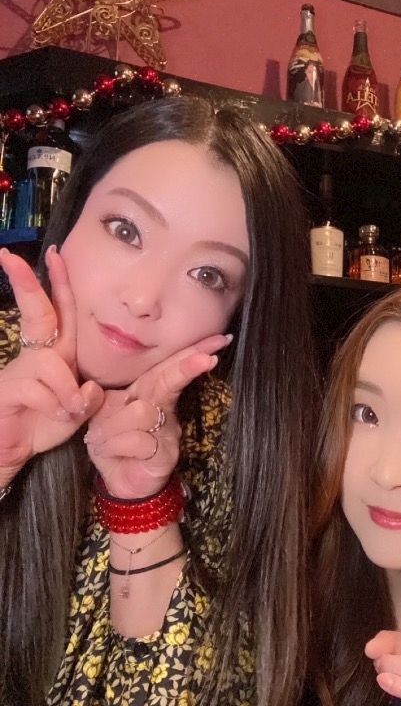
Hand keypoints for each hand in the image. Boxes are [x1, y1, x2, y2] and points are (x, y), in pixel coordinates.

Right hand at [0, 247, 103, 483]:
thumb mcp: (78, 410)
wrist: (14, 452)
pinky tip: (54, 415)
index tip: (55, 253)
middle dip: (27, 284)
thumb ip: (88, 396)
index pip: (60, 313)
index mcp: (57, 354)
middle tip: (10, 256)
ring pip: (51, 363)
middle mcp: (37, 356)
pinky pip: (39, 388)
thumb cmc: (44, 425)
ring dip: (66, 390)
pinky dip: (55, 404)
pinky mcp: (6, 390)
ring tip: (67, 409)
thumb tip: (86, 388)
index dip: (59, 285)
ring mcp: (18, 371)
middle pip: (37, 314)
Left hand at [84, 332, 229, 498]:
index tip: (218, 340)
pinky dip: (114, 445)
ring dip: (112, 426)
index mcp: (148, 394)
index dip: (189, 352)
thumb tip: (94, 389)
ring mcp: (167, 432)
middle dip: (187, 366)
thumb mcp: (101, 418)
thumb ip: (101, 400)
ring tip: (98, 440)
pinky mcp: (164, 455)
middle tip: (209, 357)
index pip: (167, 368)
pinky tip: (106, 452)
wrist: (119, 483)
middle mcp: (163, 410)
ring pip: (141, 412)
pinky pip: (137, 440)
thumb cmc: (113, 445)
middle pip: (169, 381)